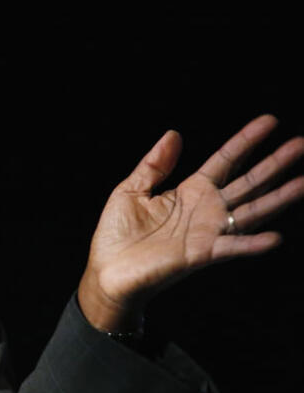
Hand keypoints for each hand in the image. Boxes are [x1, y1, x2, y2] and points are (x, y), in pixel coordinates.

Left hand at [78, 114, 303, 331]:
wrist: (107, 272)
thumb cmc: (117, 234)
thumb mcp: (131, 190)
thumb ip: (154, 164)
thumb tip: (174, 134)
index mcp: (190, 190)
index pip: (226, 160)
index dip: (246, 141)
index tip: (270, 121)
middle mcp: (206, 209)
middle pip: (248, 182)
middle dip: (275, 164)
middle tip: (301, 144)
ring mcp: (207, 232)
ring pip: (251, 211)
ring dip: (279, 198)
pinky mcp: (200, 254)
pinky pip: (231, 247)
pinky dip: (251, 244)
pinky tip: (273, 238)